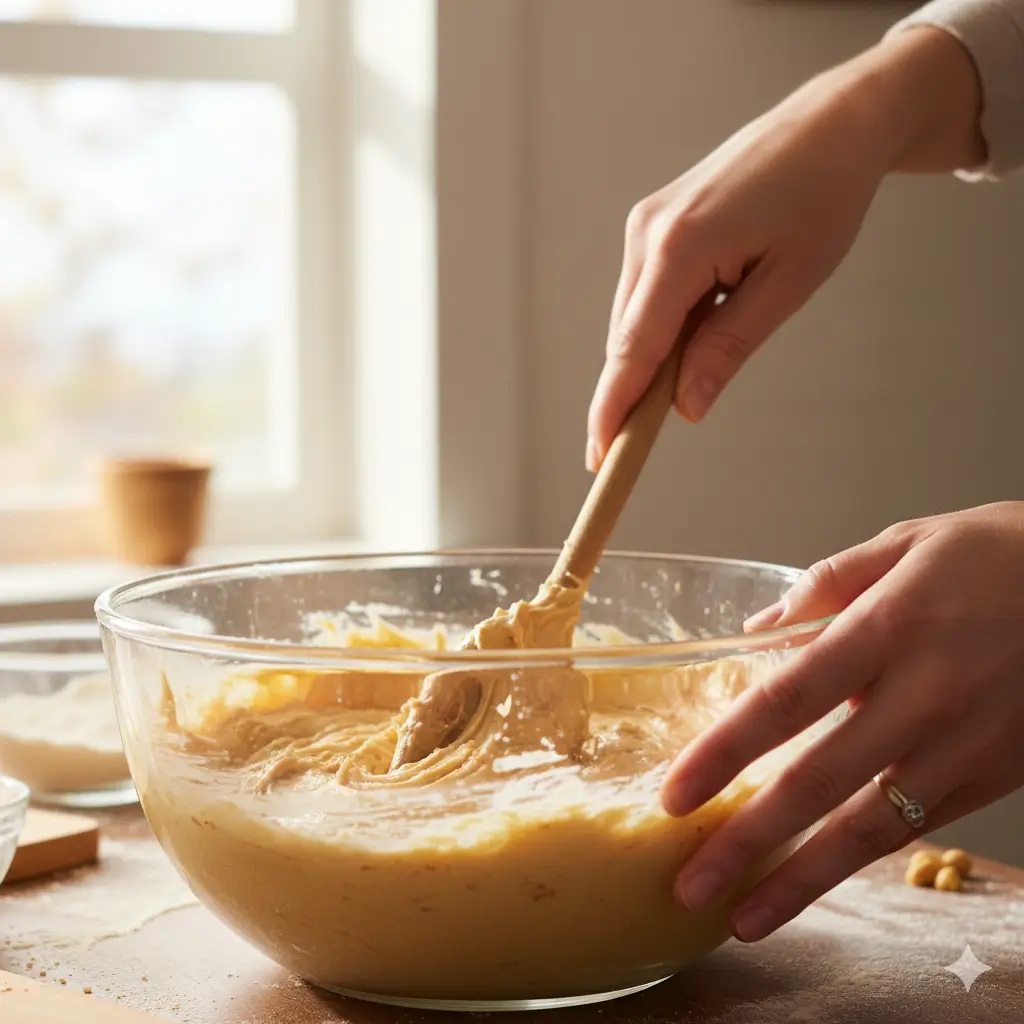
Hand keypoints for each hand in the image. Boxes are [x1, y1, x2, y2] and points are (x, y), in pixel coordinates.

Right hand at [586, 27, 984, 470]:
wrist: (830, 125)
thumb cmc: (822, 198)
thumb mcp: (788, 284)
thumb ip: (728, 346)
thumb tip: (685, 406)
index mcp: (681, 247)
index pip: (634, 348)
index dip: (613, 408)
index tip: (598, 458)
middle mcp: (648, 233)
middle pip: (625, 340)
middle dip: (627, 396)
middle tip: (629, 452)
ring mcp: (645, 226)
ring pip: (632, 320)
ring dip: (649, 362)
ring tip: (682, 387)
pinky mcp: (653, 224)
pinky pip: (644, 295)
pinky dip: (658, 330)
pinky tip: (690, 336)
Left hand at [660, 502, 1023, 941]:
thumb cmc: (999, 555)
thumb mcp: (906, 542)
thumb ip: (827, 583)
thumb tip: (759, 629)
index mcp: (888, 628)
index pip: (785, 700)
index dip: (724, 753)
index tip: (674, 795)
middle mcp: (923, 695)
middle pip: (819, 782)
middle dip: (748, 843)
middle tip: (690, 886)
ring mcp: (964, 745)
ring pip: (871, 828)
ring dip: (801, 880)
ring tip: (743, 918)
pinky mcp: (996, 775)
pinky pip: (918, 826)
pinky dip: (862, 858)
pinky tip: (816, 880)